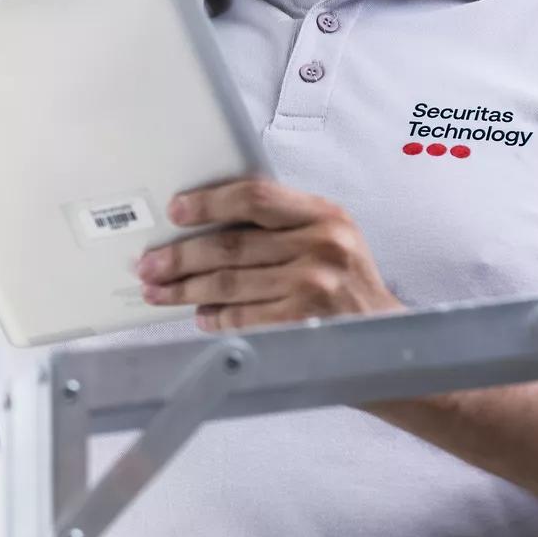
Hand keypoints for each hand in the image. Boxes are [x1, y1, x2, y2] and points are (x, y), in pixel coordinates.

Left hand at [134, 178, 403, 332]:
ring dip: (185, 289)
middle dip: (180, 255)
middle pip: (231, 245)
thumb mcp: (331, 239)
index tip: (177, 210)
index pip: (255, 195)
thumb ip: (283, 225)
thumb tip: (208, 225)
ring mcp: (313, 286)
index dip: (209, 202)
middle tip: (150, 263)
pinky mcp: (302, 323)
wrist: (387, 340)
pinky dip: (214, 316)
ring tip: (159, 291)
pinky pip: (241, 316)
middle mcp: (322, 246)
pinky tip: (199, 315)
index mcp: (325, 216)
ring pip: (229, 283)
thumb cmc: (349, 285)